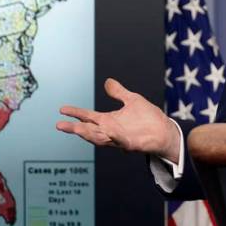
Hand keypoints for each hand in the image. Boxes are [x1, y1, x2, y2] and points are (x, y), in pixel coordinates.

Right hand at [56, 78, 179, 162]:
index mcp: (109, 121)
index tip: (62, 109)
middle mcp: (111, 131)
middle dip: (75, 128)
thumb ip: (119, 93)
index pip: (89, 117)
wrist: (165, 131)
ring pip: (100, 138)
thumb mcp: (132, 100)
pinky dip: (114, 135)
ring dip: (88, 134)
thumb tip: (107, 81)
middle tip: (60, 125)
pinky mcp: (131, 144)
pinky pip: (120, 140)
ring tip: (76, 129)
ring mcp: (120, 139)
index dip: (76, 113)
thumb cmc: (149, 118)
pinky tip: (109, 129)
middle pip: (89, 130)